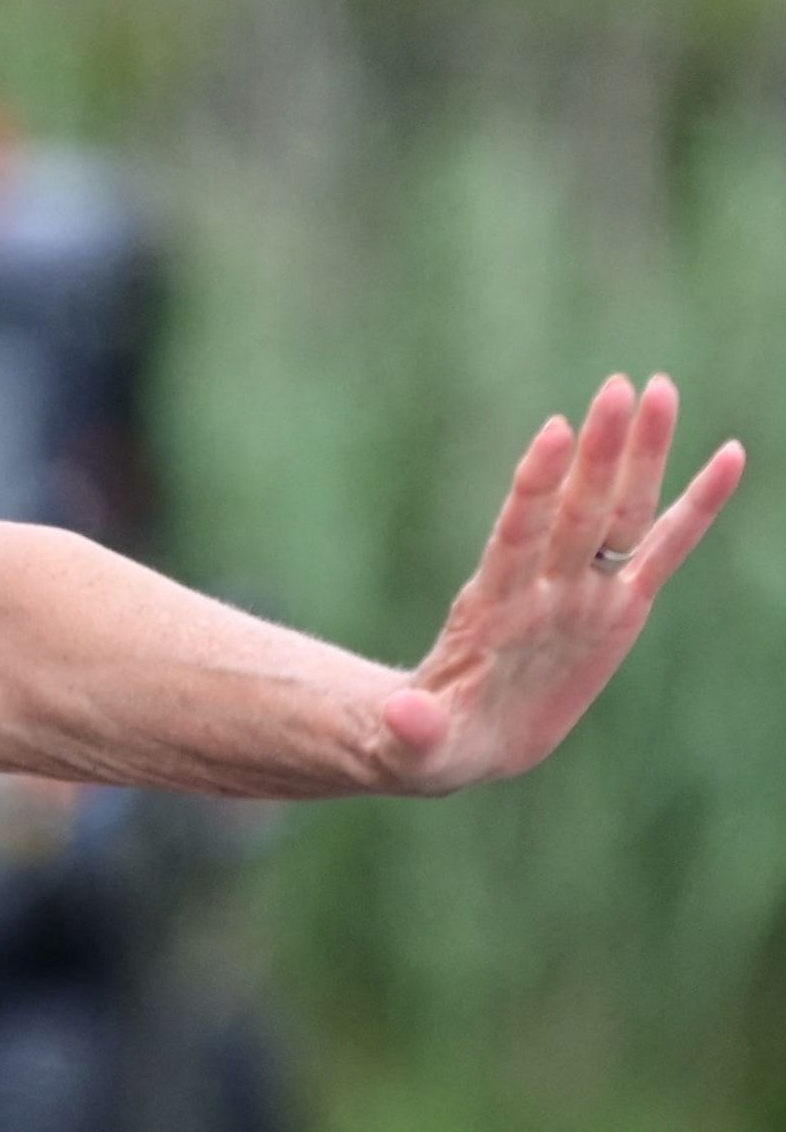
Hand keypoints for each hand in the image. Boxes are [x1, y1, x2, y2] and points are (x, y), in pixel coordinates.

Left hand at [384, 374, 745, 791]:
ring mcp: (583, 593)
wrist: (464, 741)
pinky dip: (696, 508)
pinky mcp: (620, 609)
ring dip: (639, 454)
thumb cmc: (435, 741)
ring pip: (619, 513)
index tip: (553, 432)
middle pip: (578, 509)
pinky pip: (665, 551)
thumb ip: (411, 730)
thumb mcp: (414, 746)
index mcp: (495, 609)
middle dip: (600, 452)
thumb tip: (401, 717)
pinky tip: (729, 456)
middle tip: (621, 384)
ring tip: (658, 387)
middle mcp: (544, 588)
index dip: (535, 486)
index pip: (517, 534)